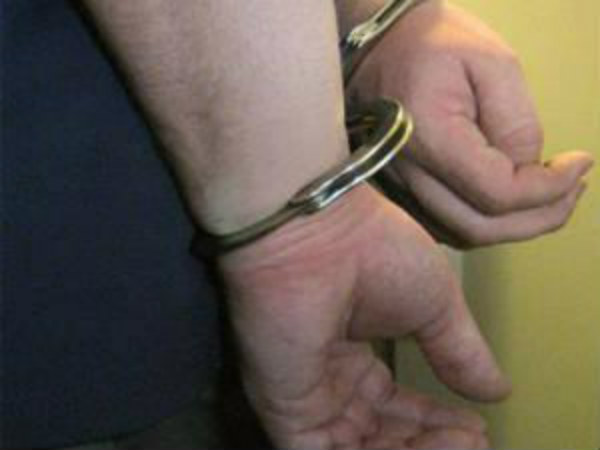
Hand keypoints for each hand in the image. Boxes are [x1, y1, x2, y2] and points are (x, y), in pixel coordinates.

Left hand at [219, 186, 509, 448]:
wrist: (321, 237)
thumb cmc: (372, 251)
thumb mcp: (436, 305)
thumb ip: (460, 353)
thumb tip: (496, 389)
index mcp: (355, 353)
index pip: (394, 407)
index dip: (435, 423)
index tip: (475, 426)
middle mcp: (329, 378)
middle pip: (380, 434)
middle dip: (429, 442)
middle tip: (471, 440)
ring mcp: (308, 397)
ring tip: (460, 444)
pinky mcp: (288, 413)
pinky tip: (425, 449)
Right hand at [348, 0, 593, 246]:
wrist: (380, 46)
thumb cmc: (434, 43)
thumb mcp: (491, 62)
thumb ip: (516, 122)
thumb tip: (529, 169)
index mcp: (427, 136)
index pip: (496, 193)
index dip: (548, 189)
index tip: (579, 164)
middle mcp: (404, 173)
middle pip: (478, 228)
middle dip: (538, 218)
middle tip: (572, 190)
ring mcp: (396, 187)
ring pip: (461, 235)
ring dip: (512, 227)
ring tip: (547, 196)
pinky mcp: (396, 190)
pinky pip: (444, 226)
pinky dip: (483, 223)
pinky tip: (505, 200)